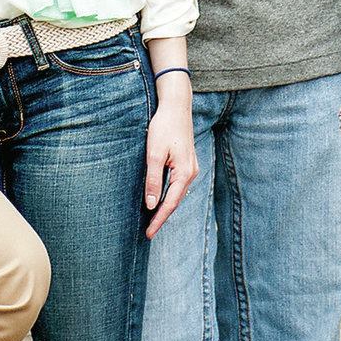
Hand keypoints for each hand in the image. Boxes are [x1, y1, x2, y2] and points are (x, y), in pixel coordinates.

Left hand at [144, 75, 196, 238]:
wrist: (176, 106)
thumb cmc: (164, 127)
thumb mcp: (154, 154)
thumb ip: (153, 180)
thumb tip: (151, 204)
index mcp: (184, 172)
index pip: (170, 203)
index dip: (159, 220)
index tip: (149, 233)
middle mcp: (191, 172)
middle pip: (176, 201)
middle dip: (163, 217)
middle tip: (149, 232)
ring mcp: (191, 167)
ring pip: (178, 193)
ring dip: (166, 206)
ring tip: (153, 220)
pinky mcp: (187, 162)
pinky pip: (178, 184)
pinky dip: (170, 194)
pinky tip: (161, 198)